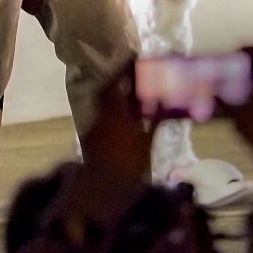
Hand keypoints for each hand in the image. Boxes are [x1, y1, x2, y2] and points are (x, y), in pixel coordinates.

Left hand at [81, 55, 152, 180]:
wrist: (103, 192)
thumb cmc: (129, 165)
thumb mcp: (146, 142)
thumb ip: (154, 120)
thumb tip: (164, 102)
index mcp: (115, 113)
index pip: (115, 82)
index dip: (122, 70)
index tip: (132, 61)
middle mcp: (100, 116)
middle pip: (105, 93)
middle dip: (117, 84)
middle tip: (132, 81)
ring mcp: (92, 129)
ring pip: (103, 107)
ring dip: (114, 103)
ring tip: (131, 104)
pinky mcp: (88, 142)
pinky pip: (101, 122)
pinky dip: (111, 119)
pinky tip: (122, 126)